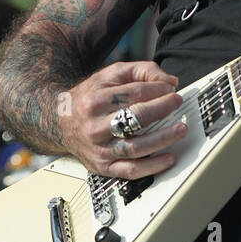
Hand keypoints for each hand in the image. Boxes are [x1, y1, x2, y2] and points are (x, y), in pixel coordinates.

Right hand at [58, 60, 186, 178]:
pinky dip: (152, 166)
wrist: (60, 120)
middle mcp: (95, 126)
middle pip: (135, 119)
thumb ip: (141, 71)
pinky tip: (168, 159)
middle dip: (162, 109)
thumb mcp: (111, 75)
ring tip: (180, 130)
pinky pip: (130, 170)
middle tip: (177, 103)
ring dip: (162, 139)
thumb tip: (169, 81)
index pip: (135, 93)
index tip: (171, 89)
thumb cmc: (90, 97)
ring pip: (135, 147)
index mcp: (95, 100)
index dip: (158, 90)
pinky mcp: (102, 166)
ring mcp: (99, 148)